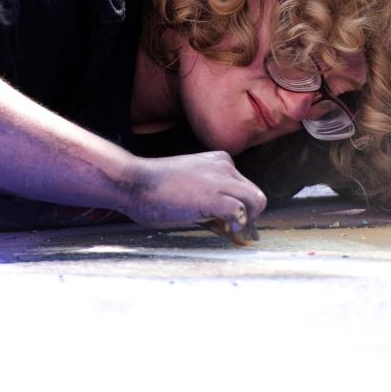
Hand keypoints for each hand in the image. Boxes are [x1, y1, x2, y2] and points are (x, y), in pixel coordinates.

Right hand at [124, 151, 266, 233]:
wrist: (134, 183)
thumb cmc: (155, 189)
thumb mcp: (191, 186)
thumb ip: (212, 198)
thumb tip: (230, 223)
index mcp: (219, 161)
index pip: (245, 186)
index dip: (241, 206)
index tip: (229, 222)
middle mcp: (224, 166)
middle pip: (254, 194)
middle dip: (248, 215)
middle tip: (231, 230)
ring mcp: (220, 179)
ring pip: (256, 201)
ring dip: (248, 219)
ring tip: (230, 230)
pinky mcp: (213, 196)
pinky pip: (241, 211)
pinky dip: (237, 224)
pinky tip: (226, 230)